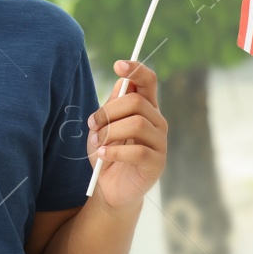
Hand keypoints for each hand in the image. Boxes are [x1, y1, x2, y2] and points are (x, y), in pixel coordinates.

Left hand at [88, 59, 166, 207]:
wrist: (109, 188)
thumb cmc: (106, 153)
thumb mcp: (103, 126)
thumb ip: (112, 105)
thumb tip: (123, 81)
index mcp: (145, 108)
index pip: (148, 81)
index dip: (136, 69)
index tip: (117, 65)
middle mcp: (157, 122)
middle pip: (135, 101)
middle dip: (108, 112)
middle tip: (92, 125)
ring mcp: (159, 142)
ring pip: (137, 123)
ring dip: (110, 132)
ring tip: (98, 144)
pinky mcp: (157, 163)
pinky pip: (138, 151)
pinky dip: (115, 151)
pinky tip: (103, 156)